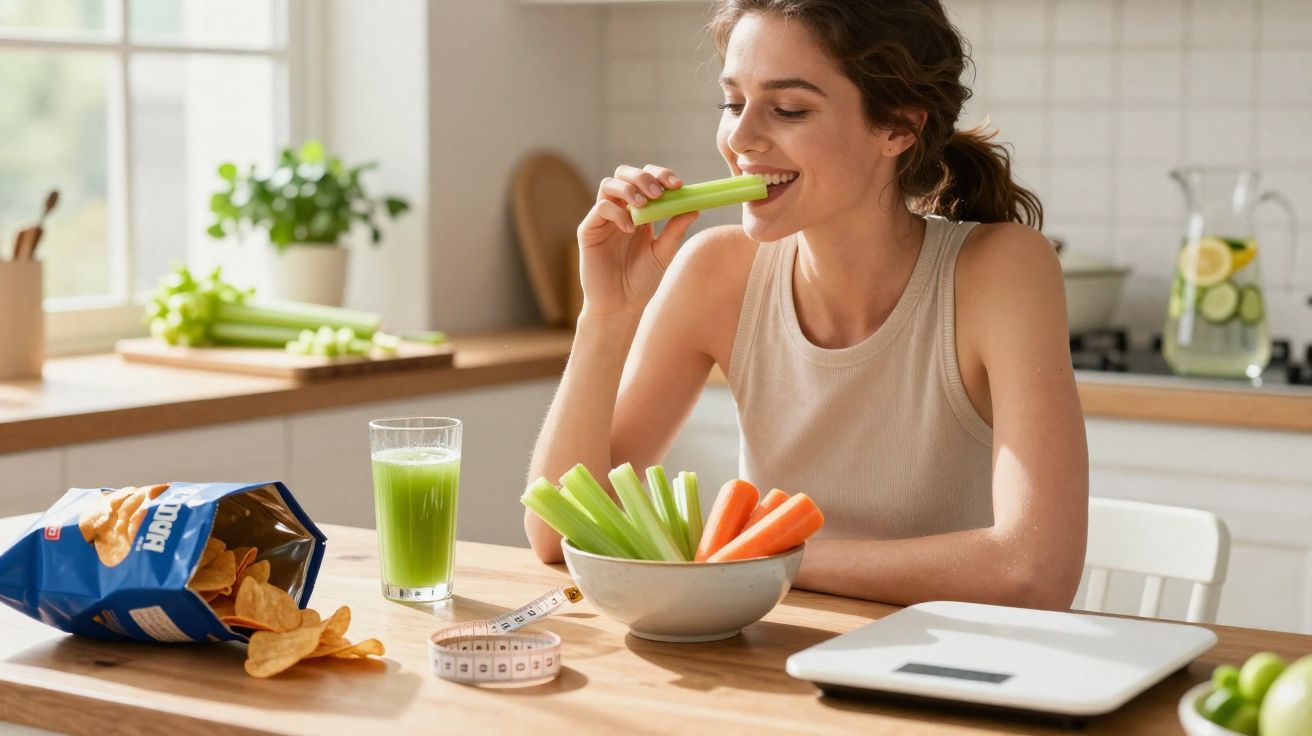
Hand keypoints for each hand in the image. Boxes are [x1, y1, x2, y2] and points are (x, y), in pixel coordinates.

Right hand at [576, 164, 699, 318]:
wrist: (621, 306)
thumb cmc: (642, 282)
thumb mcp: (664, 254)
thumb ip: (675, 230)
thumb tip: (694, 206)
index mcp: (640, 212)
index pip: (647, 179)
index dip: (661, 175)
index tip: (678, 185)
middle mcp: (620, 210)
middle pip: (625, 174)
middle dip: (643, 177)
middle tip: (659, 192)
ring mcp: (603, 219)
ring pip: (609, 184)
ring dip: (629, 188)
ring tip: (644, 204)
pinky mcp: (589, 230)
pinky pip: (600, 208)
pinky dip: (617, 212)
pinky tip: (630, 229)